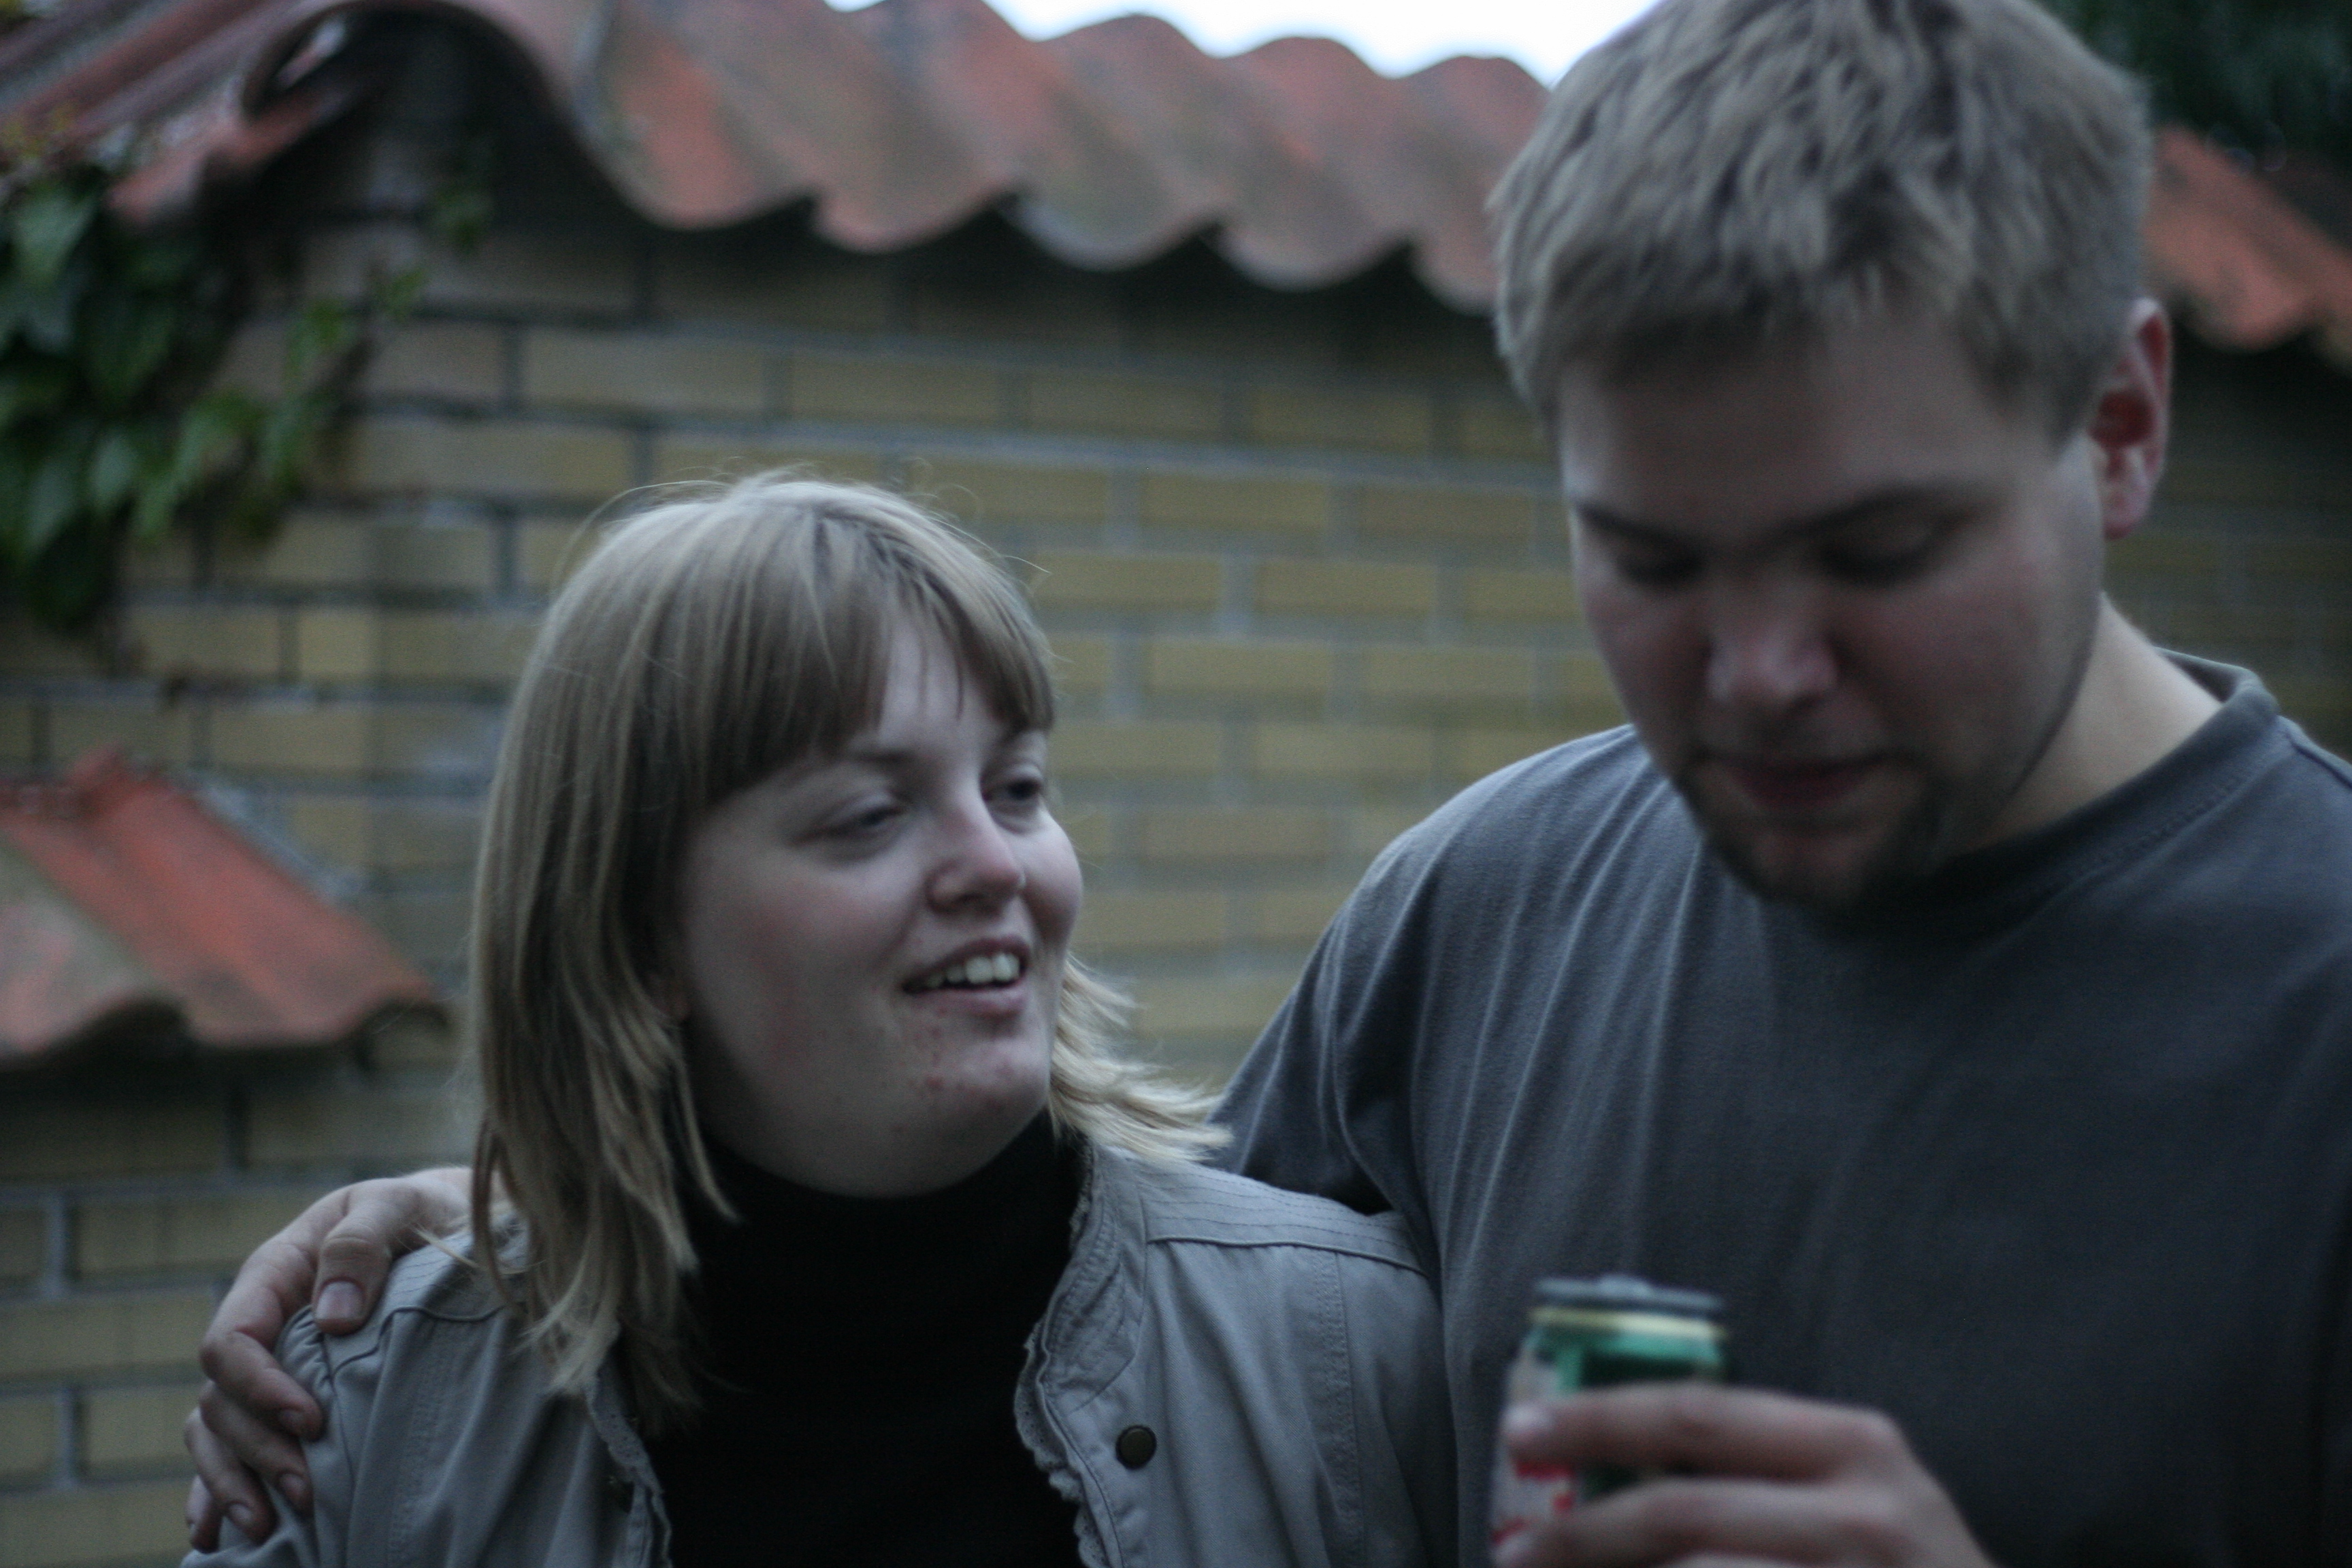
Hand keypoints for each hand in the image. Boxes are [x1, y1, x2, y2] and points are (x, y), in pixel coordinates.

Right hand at [183, 1169, 471, 1549]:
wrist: (449, 1220)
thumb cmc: (422, 1212)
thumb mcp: (398, 1205)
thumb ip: (361, 1243)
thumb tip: (334, 1317)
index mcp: (274, 1274)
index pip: (234, 1339)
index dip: (259, 1386)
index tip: (309, 1421)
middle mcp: (260, 1322)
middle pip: (221, 1398)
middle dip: (256, 1450)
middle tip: (307, 1492)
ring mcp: (266, 1362)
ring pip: (216, 1430)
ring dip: (233, 1482)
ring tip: (266, 1530)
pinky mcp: (282, 1392)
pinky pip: (228, 1444)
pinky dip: (217, 1488)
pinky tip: (217, 1532)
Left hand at [1494, 1384, 1992, 1567]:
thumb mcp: (1856, 1502)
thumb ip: (1758, 1474)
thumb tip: (1613, 1470)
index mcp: (1853, 1448)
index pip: (1698, 1413)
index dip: (1599, 1418)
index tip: (1519, 1431)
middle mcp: (1863, 1515)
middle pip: (1681, 1513)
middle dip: (1578, 1536)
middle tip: (1513, 1554)